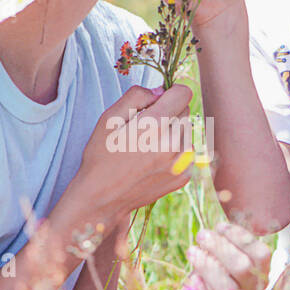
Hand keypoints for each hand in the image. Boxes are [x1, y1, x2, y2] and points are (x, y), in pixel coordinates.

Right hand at [80, 83, 195, 213]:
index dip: (170, 92)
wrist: (102, 198)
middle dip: (169, 113)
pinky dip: (175, 151)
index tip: (157, 101)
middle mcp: (174, 143)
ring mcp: (182, 163)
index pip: (184, 93)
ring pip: (187, 131)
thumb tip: (160, 91)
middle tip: (144, 128)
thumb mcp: (109, 118)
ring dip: (173, 132)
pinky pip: (187, 151)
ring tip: (148, 146)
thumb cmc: (102, 155)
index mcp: (155, 125)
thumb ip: (136, 96)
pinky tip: (153, 161)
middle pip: (185, 111)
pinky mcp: (184, 176)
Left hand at [174, 221, 272, 289]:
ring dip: (208, 266)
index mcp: (257, 280)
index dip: (241, 237)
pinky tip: (191, 279)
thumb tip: (219, 229)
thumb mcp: (213, 262)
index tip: (219, 226)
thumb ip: (221, 248)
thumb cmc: (202, 285)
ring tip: (192, 251)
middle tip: (201, 235)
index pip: (260, 255)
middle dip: (221, 247)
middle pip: (244, 269)